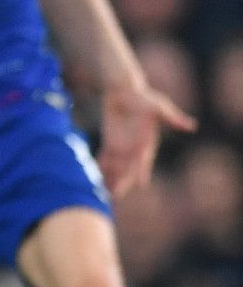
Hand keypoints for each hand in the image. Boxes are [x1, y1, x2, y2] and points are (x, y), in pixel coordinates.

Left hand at [98, 80, 195, 197]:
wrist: (123, 90)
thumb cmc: (143, 97)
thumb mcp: (158, 106)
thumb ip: (172, 118)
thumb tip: (192, 126)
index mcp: (147, 141)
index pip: (143, 160)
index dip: (141, 171)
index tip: (140, 185)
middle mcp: (135, 147)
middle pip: (127, 168)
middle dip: (122, 182)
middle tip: (115, 196)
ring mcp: (122, 145)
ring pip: (115, 167)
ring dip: (110, 179)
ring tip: (103, 193)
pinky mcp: (110, 141)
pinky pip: (105, 157)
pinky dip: (101, 167)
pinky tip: (95, 177)